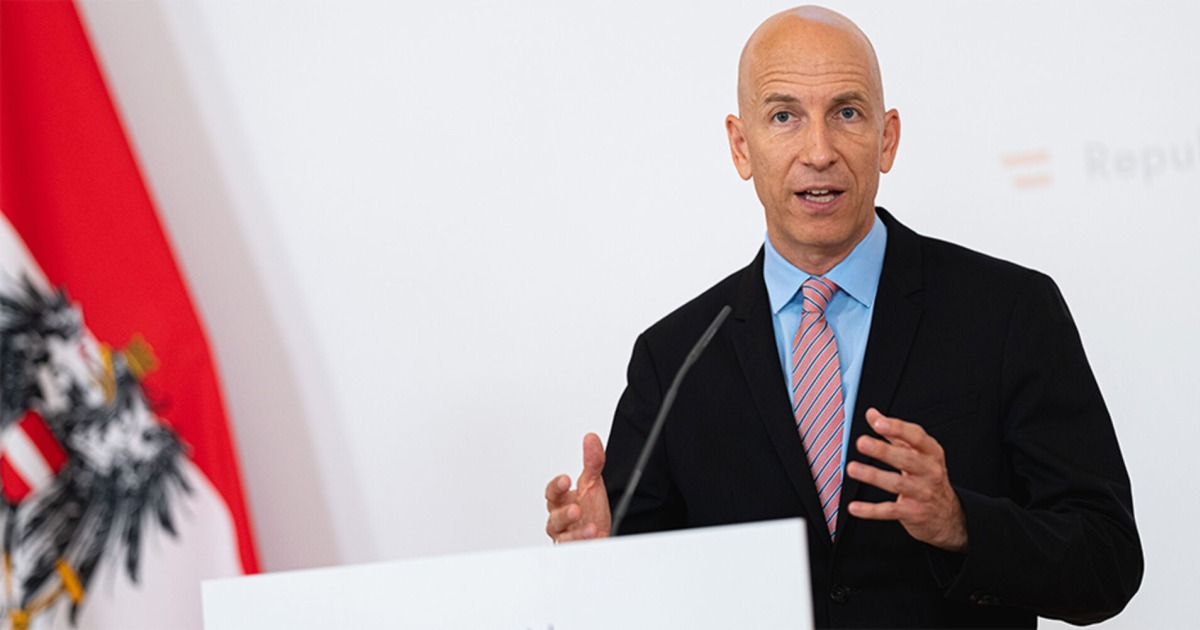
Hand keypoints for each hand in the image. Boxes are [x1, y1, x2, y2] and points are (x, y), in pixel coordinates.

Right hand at [545, 432, 611, 542]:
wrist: (601, 535)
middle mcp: (560, 519)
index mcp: (562, 500)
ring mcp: (566, 536)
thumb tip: (591, 438)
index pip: (553, 492)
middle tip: (576, 508)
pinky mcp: (574, 549)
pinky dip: (581, 544)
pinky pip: (571, 549)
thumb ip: (592, 462)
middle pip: (554, 517)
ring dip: (575, 531)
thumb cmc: (592, 510)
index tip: (566, 480)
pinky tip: (591, 537)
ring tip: (590, 526)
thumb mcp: (594, 484)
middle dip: (564, 513)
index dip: (557, 486)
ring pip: (561, 536)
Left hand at [846, 408, 967, 551]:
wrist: (947, 514)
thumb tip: (872, 414)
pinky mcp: (912, 513)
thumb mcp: (917, 452)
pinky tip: (854, 507)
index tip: (878, 423)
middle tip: (862, 442)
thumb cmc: (928, 476)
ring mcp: (922, 493)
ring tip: (852, 468)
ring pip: (896, 484)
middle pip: (906, 459)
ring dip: (873, 476)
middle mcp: (929, 471)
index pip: (916, 437)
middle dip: (883, 450)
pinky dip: (871, 510)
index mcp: (931, 453)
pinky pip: (890, 510)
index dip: (897, 428)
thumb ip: (894, 433)